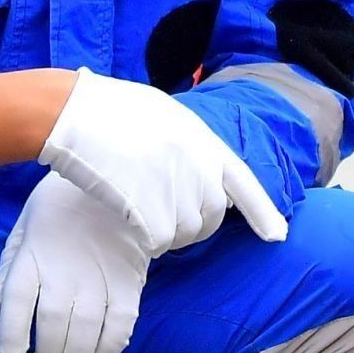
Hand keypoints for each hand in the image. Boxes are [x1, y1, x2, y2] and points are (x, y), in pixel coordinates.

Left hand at [0, 172, 148, 352]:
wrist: (114, 177)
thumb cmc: (60, 204)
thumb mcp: (24, 227)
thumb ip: (8, 268)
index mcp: (32, 255)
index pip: (17, 303)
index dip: (12, 337)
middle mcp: (63, 269)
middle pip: (52, 323)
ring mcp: (98, 275)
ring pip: (86, 329)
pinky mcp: (128, 278)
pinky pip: (121, 320)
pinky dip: (112, 345)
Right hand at [37, 69, 288, 255]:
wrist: (75, 113)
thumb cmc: (108, 110)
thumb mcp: (163, 116)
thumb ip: (188, 146)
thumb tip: (200, 170)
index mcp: (203, 139)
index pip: (243, 182)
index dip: (263, 211)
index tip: (277, 236)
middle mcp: (200, 166)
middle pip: (212, 217)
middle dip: (194, 224)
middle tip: (160, 211)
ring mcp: (178, 188)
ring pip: (185, 233)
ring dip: (165, 231)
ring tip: (136, 202)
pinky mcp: (154, 210)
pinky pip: (160, 242)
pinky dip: (145, 238)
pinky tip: (126, 214)